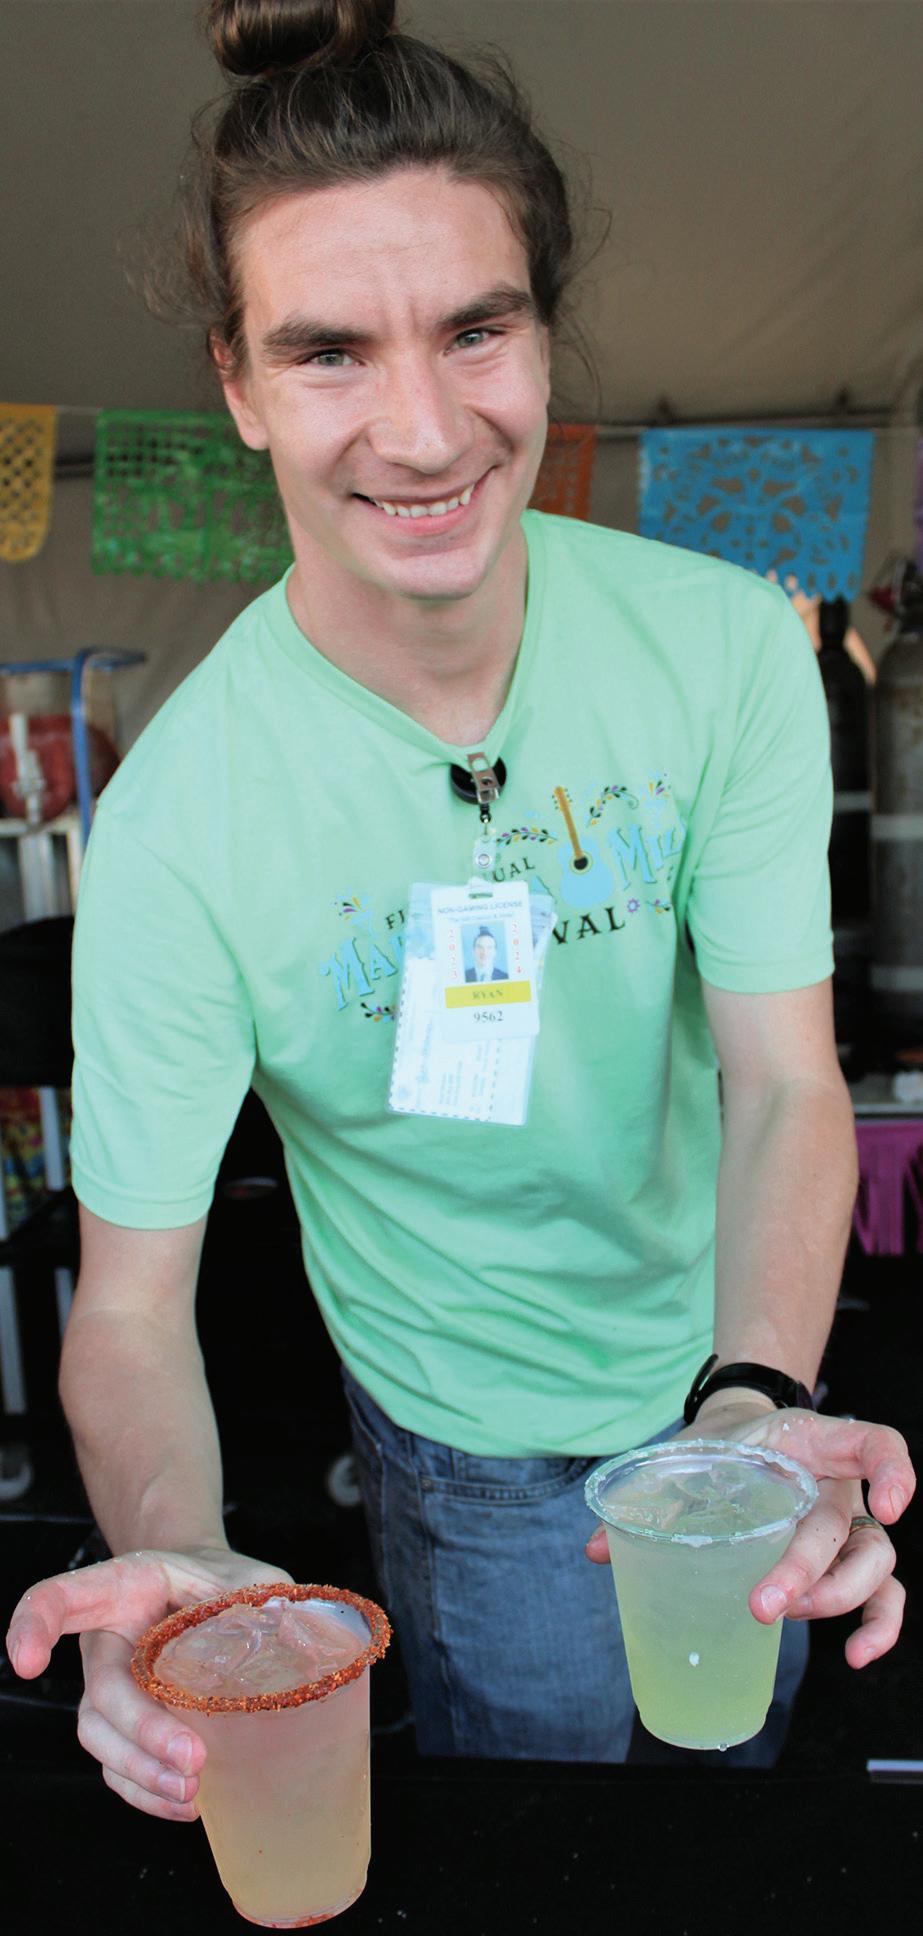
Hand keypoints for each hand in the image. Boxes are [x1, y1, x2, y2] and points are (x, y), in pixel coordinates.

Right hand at [5, 1545, 292, 1820]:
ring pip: (102, 1738)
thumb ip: (265, 1598)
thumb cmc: (225, 1582)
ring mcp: (111, 1686)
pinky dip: (146, 1792)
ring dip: (142, 1772)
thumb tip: (290, 1634)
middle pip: (100, 1692)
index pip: (62, 1598)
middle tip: (192, 1759)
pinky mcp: (126, 1727)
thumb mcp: (250, 1576)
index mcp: (127, 1587)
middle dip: (140, 1732)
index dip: (34, 1625)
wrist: (211, 1594)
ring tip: (192, 1791)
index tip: (28, 1663)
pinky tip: (187, 1805)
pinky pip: (118, 1766)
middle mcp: (107, 1640)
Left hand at [584, 1406, 914, 1667]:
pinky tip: (856, 1655)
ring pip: (874, 1566)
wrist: (739, 1435)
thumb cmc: (722, 1446)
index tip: (888, 1507)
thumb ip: (650, 1494)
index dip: (893, 1471)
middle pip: (845, 1528)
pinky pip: (880, 1595)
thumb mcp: (690, 1453)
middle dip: (808, 1571)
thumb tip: (595, 1548)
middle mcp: (842, 1485)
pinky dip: (876, 1626)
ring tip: (786, 1618)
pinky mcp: (845, 1561)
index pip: (875, 1444)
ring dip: (834, 1600)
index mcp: (813, 1444)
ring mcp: (849, 1525)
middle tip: (762, 1604)